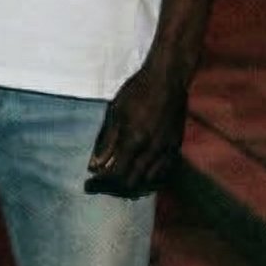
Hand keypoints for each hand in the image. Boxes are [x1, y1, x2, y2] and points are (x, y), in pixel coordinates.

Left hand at [86, 58, 190, 198]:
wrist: (167, 79)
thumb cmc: (137, 92)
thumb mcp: (115, 113)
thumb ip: (106, 142)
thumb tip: (94, 166)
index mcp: (134, 140)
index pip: (117, 174)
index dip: (101, 183)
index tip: (89, 184)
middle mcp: (152, 149)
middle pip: (133, 181)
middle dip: (115, 187)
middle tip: (102, 184)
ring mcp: (167, 149)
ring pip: (150, 180)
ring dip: (133, 183)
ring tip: (119, 180)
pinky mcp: (177, 146)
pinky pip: (165, 171)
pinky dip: (151, 177)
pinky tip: (141, 174)